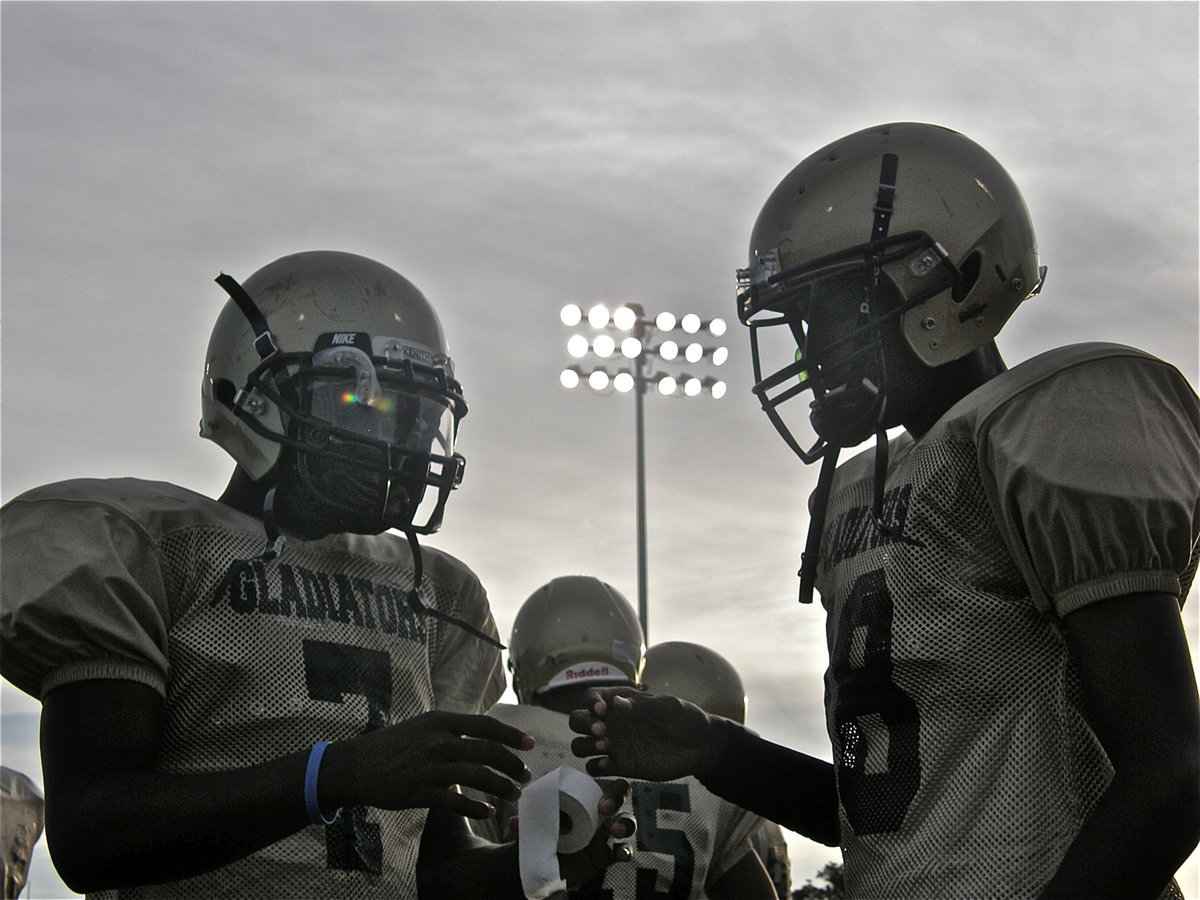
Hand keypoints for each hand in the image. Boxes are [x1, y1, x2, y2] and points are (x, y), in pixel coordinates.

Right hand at [325, 710, 533, 817]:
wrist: (354, 765)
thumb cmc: (392, 745)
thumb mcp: (422, 726)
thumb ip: (451, 730)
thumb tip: (482, 737)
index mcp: (441, 721)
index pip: (486, 725)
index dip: (511, 736)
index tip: (530, 744)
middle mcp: (438, 741)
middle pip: (488, 752)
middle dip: (512, 765)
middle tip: (525, 775)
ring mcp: (429, 767)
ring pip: (478, 777)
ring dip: (501, 788)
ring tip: (513, 794)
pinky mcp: (420, 792)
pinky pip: (457, 802)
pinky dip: (477, 808)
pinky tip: (487, 812)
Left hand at [508, 778, 635, 888]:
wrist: (539, 863)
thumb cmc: (539, 835)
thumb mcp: (534, 826)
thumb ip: (526, 823)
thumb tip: (513, 822)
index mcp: (584, 798)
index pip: (599, 782)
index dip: (606, 787)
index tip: (599, 800)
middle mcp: (599, 812)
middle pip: (620, 797)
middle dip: (617, 798)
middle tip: (604, 809)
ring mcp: (606, 834)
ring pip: (627, 823)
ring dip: (625, 824)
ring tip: (616, 831)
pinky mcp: (607, 855)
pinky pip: (624, 851)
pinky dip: (626, 851)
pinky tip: (621, 854)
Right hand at [568, 687, 730, 780]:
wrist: (700, 746)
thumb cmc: (685, 718)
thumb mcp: (667, 706)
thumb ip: (642, 706)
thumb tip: (616, 703)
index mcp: (620, 701)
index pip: (591, 697)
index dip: (591, 703)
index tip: (603, 710)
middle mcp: (611, 722)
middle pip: (577, 720)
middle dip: (583, 724)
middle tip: (602, 731)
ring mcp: (613, 744)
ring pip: (580, 744)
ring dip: (586, 746)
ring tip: (606, 747)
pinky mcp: (620, 765)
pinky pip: (595, 768)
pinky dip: (596, 767)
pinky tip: (610, 764)